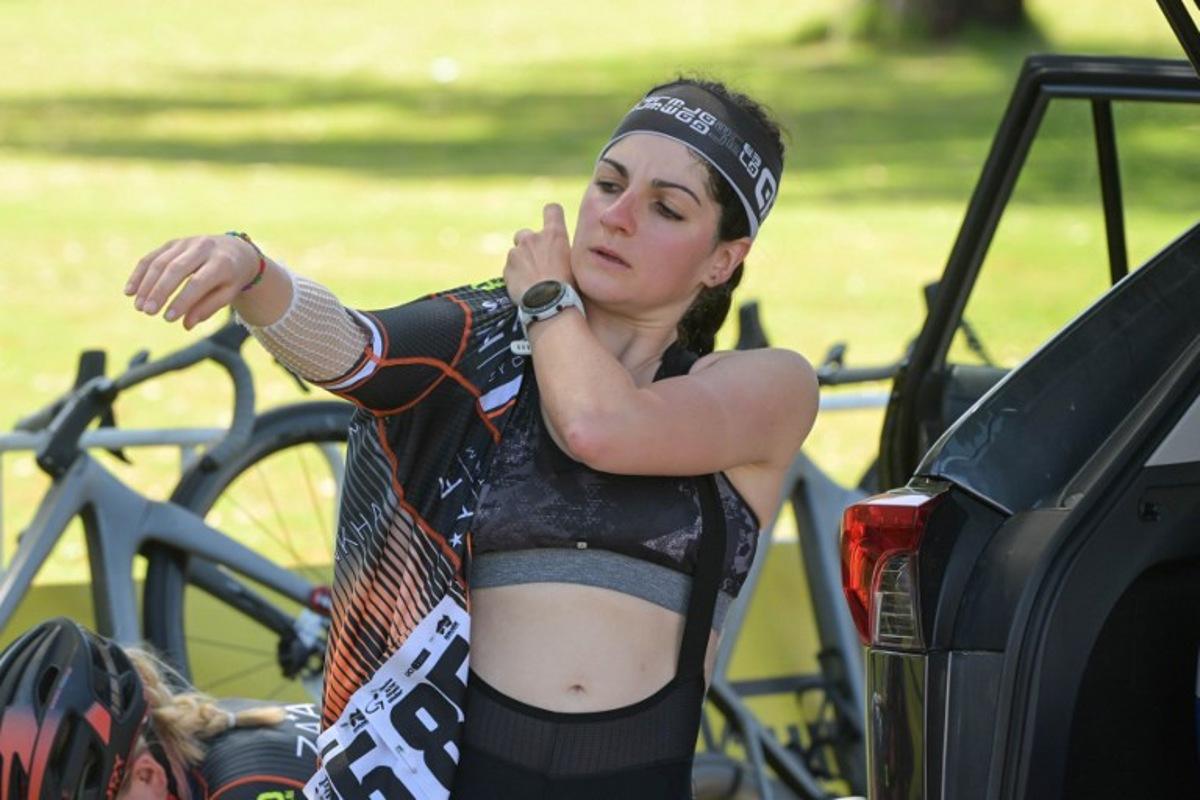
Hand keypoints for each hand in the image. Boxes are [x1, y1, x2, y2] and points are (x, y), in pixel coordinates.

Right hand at [125, 235, 259, 329]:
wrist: (236, 250)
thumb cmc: (231, 277)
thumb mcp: (228, 293)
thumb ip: (208, 307)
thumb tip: (186, 325)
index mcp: (221, 262)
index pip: (198, 282)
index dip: (182, 300)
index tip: (168, 318)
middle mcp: (203, 248)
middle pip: (175, 269)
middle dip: (159, 291)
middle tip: (148, 312)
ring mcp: (186, 242)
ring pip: (160, 262)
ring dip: (146, 285)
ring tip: (139, 306)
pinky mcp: (173, 243)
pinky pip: (152, 257)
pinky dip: (139, 274)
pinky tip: (130, 291)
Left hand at [504, 203, 573, 302]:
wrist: (550, 305)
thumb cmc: (568, 288)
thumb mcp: (574, 264)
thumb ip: (562, 250)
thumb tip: (560, 251)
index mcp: (554, 235)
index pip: (552, 210)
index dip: (552, 215)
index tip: (552, 222)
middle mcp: (533, 238)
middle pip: (526, 233)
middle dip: (528, 245)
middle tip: (537, 263)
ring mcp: (517, 252)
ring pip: (516, 253)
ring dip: (521, 263)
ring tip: (532, 281)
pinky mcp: (507, 268)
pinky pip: (510, 269)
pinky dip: (515, 277)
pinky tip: (525, 289)